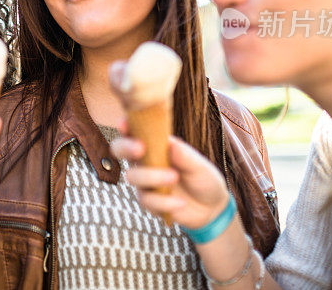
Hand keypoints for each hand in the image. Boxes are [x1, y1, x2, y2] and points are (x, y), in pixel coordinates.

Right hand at [111, 131, 229, 228]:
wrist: (211, 208)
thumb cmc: (203, 178)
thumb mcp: (199, 165)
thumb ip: (184, 155)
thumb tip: (170, 143)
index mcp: (155, 145)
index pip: (134, 131)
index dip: (125, 126)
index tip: (124, 124)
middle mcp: (145, 161)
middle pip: (119, 150)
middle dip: (125, 147)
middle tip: (140, 149)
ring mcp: (144, 182)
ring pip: (132, 176)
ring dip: (152, 177)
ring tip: (175, 177)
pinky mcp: (149, 202)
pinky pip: (147, 200)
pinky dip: (164, 202)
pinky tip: (180, 203)